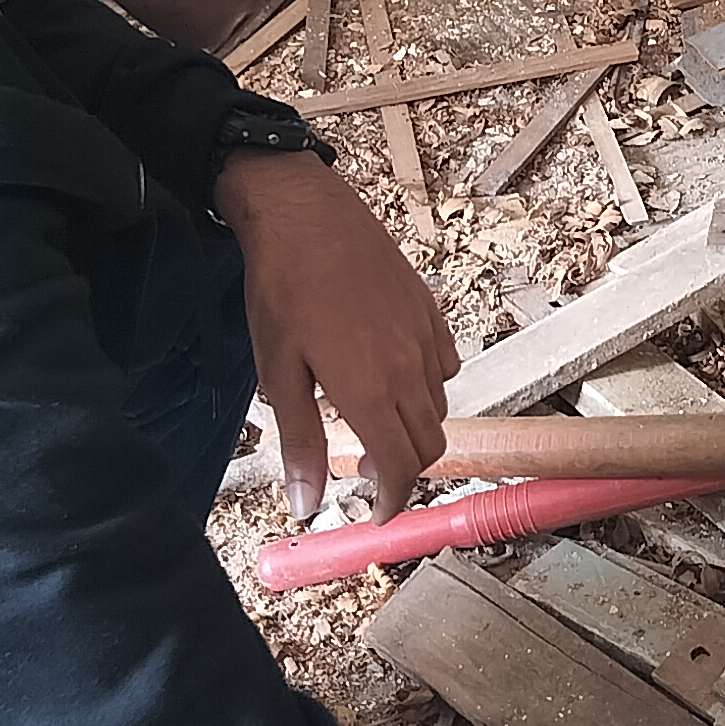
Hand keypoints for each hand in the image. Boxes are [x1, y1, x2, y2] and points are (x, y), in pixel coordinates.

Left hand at [220, 147, 457, 517]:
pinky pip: (445, 364)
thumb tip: (305, 504)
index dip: (394, 500)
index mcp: (370, 391)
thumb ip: (300, 443)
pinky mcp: (429, 308)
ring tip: (372, 417)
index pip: (403, 467)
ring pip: (439, 405)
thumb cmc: (282, 290)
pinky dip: (428, 384)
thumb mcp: (278, 373)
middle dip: (404, 468)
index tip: (377, 512)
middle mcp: (409, 368)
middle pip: (429, 443)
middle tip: (366, 468)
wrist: (304, 213)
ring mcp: (424, 336)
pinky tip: (393, 372)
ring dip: (413, 426)